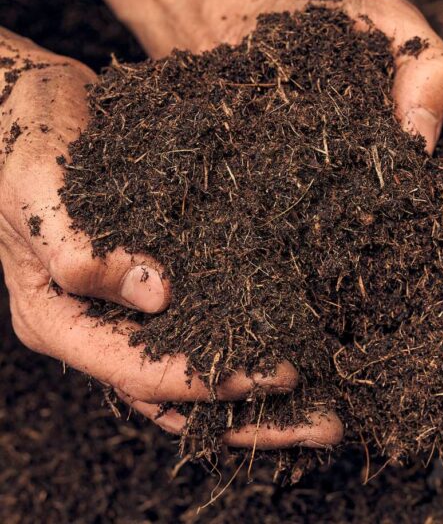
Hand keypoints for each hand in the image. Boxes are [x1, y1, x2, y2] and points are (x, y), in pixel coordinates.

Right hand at [0, 31, 341, 447]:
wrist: (37, 106)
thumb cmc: (25, 140)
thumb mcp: (38, 188)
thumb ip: (80, 246)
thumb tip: (158, 296)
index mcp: (58, 317)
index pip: (134, 369)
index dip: (203, 378)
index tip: (275, 376)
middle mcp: (96, 323)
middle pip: (175, 386)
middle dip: (248, 409)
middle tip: (323, 424)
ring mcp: (126, 306)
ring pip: (195, 362)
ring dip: (257, 387)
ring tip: (324, 405)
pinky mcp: (154, 279)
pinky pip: (201, 322)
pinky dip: (243, 339)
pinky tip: (290, 343)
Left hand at [83, 0, 442, 328]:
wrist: (240, 28)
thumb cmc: (325, 23)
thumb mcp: (389, 24)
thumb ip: (427, 70)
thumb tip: (423, 142)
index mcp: (422, 160)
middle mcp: (379, 195)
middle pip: (417, 262)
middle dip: (426, 307)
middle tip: (416, 347)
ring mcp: (326, 208)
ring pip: (356, 271)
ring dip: (366, 313)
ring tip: (361, 350)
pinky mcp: (274, 209)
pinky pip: (292, 252)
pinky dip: (299, 286)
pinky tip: (294, 315)